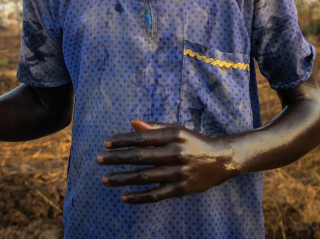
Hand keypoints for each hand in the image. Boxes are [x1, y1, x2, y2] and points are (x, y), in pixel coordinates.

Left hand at [97, 118, 235, 203]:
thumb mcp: (177, 130)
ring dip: (123, 178)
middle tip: (99, 160)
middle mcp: (175, 153)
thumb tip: (132, 122)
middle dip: (117, 158)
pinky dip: (139, 197)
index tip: (106, 143)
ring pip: (144, 177)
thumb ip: (154, 127)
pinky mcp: (180, 189)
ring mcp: (178, 173)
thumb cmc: (194, 141)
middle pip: (140, 157)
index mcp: (173, 135)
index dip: (122, 140)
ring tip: (105, 179)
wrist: (221, 159)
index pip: (142, 138)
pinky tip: (124, 197)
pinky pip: (156, 195)